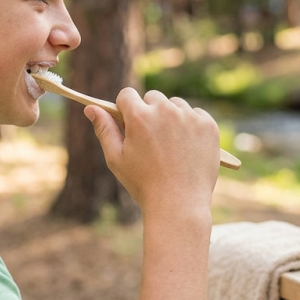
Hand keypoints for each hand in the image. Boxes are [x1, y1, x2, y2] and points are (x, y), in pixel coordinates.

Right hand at [85, 88, 218, 215]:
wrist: (179, 204)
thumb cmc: (143, 184)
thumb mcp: (116, 158)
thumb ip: (104, 129)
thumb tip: (91, 108)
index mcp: (139, 117)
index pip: (127, 94)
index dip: (125, 109)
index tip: (129, 123)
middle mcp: (165, 111)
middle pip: (152, 97)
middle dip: (149, 112)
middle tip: (151, 139)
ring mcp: (189, 117)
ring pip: (175, 104)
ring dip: (171, 117)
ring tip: (170, 145)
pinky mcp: (208, 126)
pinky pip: (196, 114)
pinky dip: (191, 125)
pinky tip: (186, 146)